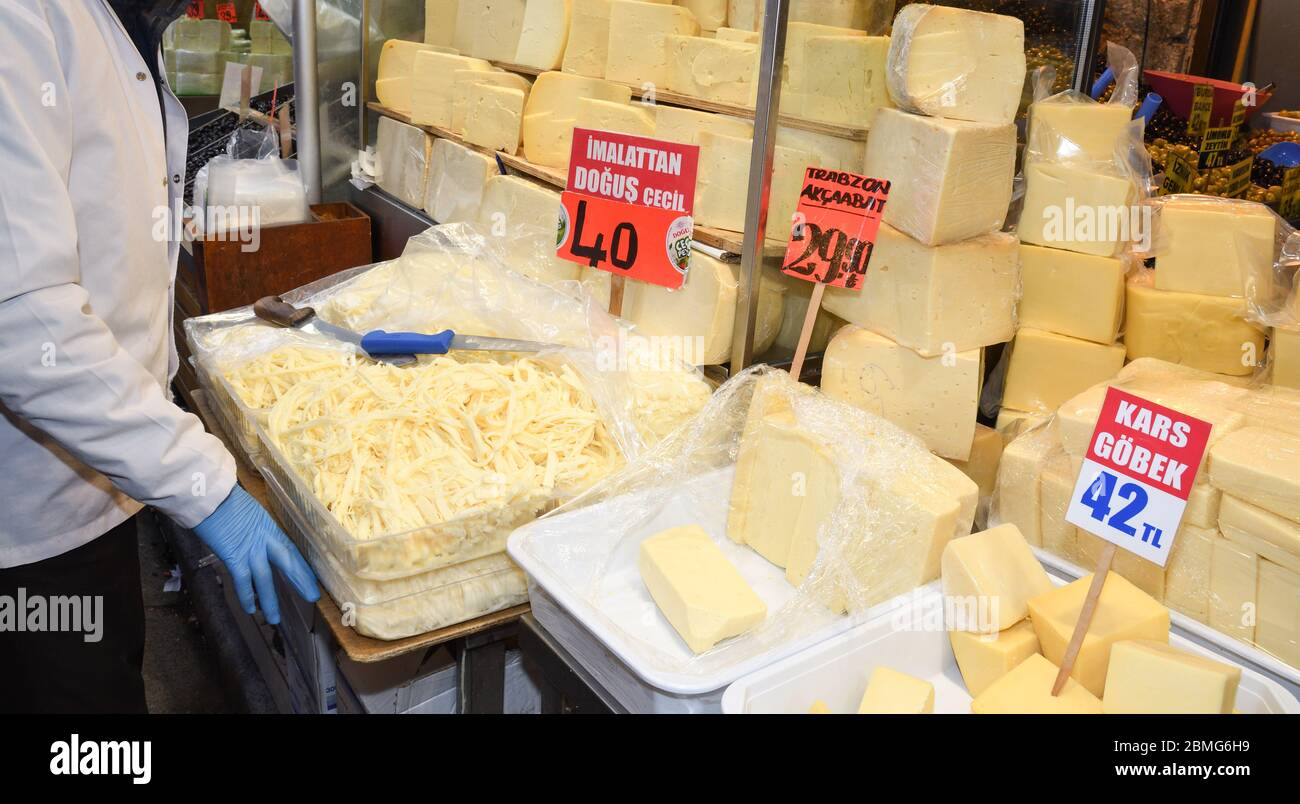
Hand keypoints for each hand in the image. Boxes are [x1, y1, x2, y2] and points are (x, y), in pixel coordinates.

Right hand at [193, 486, 319, 624]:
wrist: (207, 495)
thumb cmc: (222, 499)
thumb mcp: (246, 511)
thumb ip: (253, 527)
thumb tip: (252, 535)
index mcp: (269, 527)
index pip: (291, 549)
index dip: (301, 565)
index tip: (311, 579)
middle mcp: (264, 539)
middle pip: (288, 561)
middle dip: (300, 580)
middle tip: (312, 597)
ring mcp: (250, 548)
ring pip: (266, 577)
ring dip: (270, 599)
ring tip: (275, 618)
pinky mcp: (233, 556)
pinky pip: (243, 580)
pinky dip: (246, 596)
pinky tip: (251, 610)